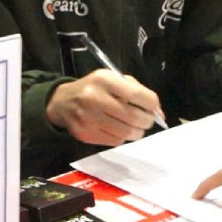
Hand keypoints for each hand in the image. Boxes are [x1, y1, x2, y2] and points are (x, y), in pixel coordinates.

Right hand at [46, 70, 164, 145]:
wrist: (63, 102)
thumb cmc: (94, 88)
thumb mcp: (113, 79)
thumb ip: (137, 91)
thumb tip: (159, 112)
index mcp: (104, 80)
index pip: (137, 95)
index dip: (152, 104)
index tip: (153, 107)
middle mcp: (95, 98)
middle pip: (134, 117)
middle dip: (147, 120)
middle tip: (146, 120)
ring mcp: (89, 118)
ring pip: (126, 132)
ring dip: (137, 131)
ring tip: (134, 125)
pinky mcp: (86, 134)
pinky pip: (115, 141)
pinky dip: (123, 137)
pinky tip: (119, 129)